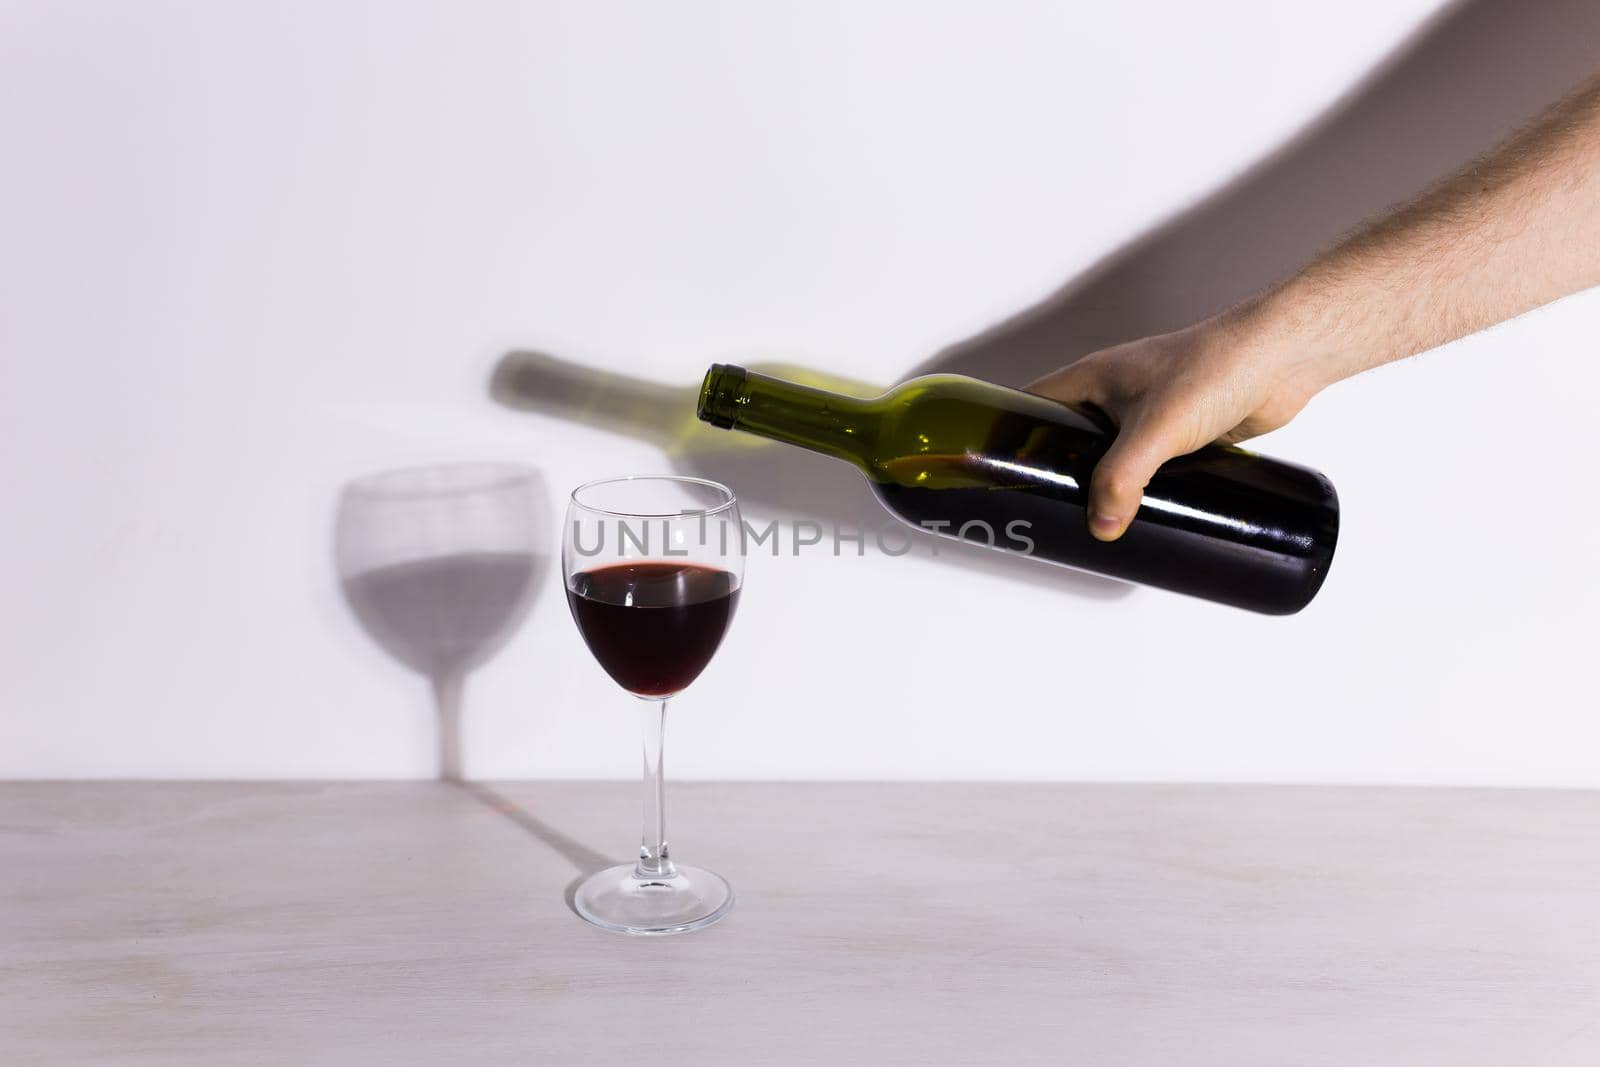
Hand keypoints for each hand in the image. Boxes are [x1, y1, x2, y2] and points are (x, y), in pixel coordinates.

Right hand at [1026, 307, 1319, 541]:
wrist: (1282, 359)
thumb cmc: (1217, 364)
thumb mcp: (1155, 428)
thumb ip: (1121, 478)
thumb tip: (1101, 524)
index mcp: (1093, 376)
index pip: (1033, 403)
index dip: (1011, 431)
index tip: (1000, 468)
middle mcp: (1116, 392)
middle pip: (1070, 435)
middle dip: (1060, 469)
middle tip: (1048, 507)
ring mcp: (1150, 412)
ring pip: (1112, 453)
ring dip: (1105, 482)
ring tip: (1091, 519)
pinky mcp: (1183, 432)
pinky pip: (1150, 464)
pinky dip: (1143, 486)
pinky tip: (1143, 511)